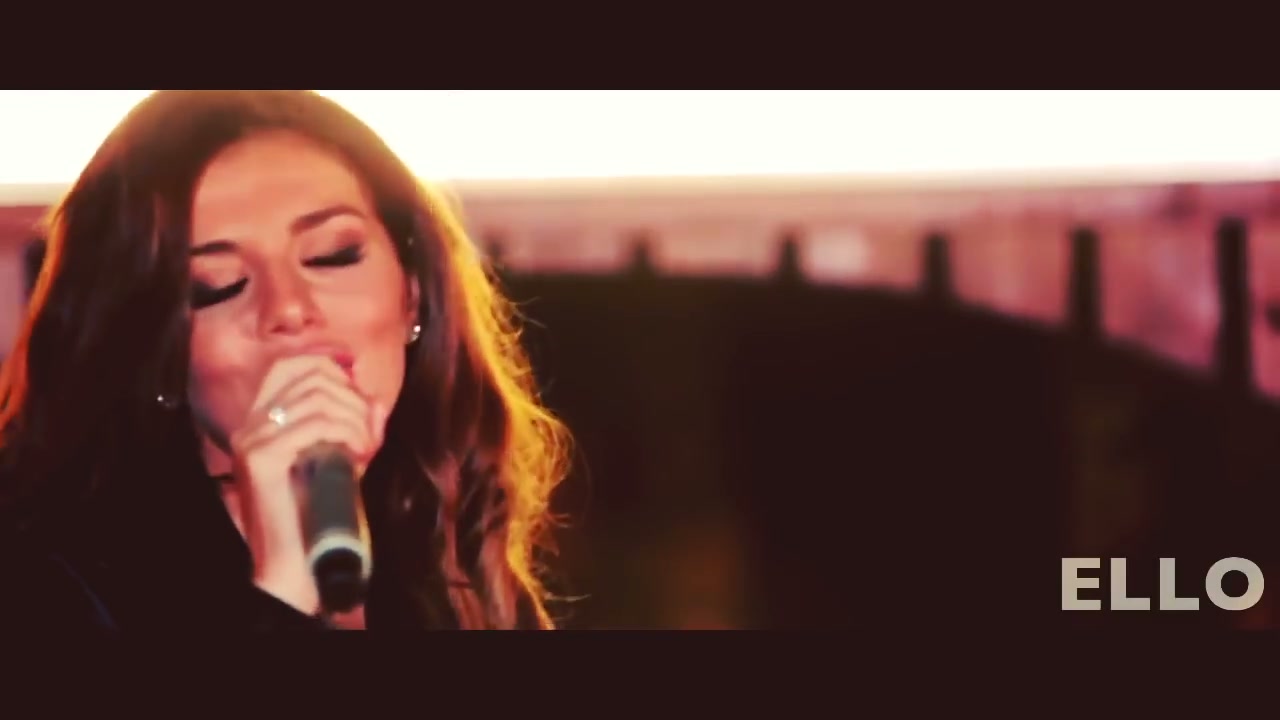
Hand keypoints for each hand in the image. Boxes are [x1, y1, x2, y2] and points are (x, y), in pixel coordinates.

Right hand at [228, 355, 388, 614]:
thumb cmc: (321, 514)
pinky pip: (316, 424)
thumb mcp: (343, 459)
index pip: (292, 364)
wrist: (298, 564)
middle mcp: (250, 425)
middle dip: (353, 399)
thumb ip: (357, 427)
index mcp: (261, 422)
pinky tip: (358, 457)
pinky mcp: (261, 458)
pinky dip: (348, 434)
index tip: (362, 394)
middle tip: (368, 436)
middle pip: (311, 375)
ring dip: (356, 421)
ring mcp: (251, 440)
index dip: (332, 366)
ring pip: (319, 398)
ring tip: (365, 450)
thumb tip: (375, 399)